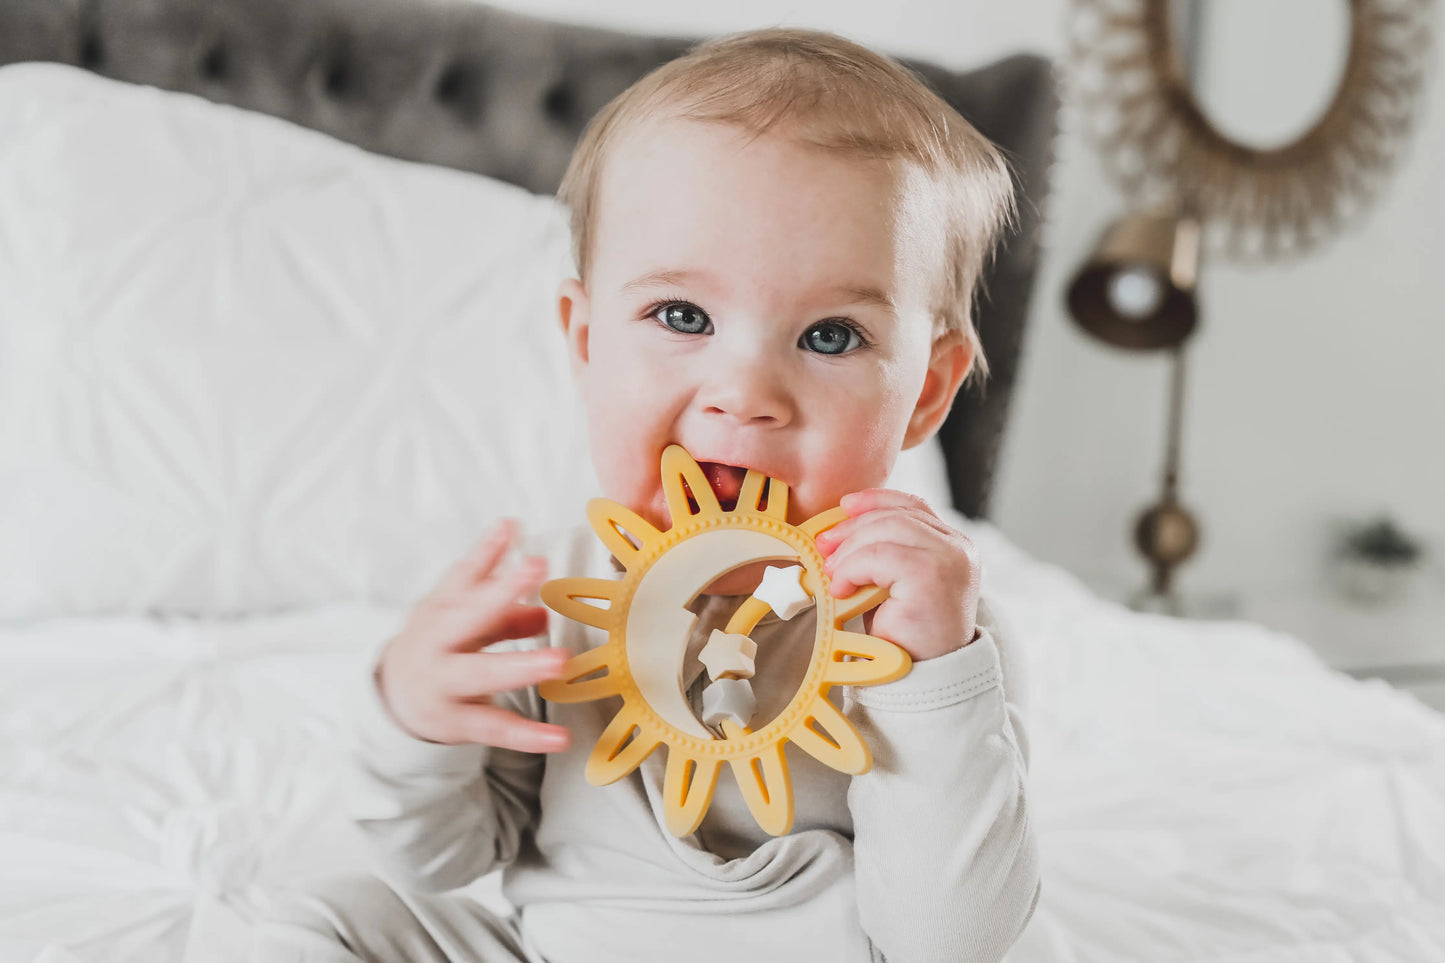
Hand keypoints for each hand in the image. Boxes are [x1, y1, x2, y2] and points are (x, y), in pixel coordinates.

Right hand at [375, 518, 571, 750]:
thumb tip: (534, 565)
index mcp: (440, 610)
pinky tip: (560, 739)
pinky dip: (528, 737)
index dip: (487, 551)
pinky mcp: (456, 723)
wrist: (393, 697)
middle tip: (536, 570)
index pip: (462, 576)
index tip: (514, 527)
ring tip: (561, 661)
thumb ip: (495, 587)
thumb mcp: (457, 611)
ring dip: (521, 666)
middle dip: (499, 593)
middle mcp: (438, 644)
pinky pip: (495, 729)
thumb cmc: (438, 642)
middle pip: (467, 617)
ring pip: (482, 674)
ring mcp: (444, 684)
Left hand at [813, 490, 980, 661]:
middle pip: (895, 515)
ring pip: (885, 530)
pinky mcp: (931, 576)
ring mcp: (949, 560)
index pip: (913, 506)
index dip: (875, 500)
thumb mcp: (892, 583)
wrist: (922, 678)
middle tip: (824, 547)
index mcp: (953, 545)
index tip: (845, 506)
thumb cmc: (905, 634)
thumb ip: (882, 552)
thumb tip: (836, 531)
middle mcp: (958, 548)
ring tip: (834, 575)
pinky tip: (842, 589)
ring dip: (849, 551)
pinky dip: (852, 568)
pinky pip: (878, 555)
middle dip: (852, 528)